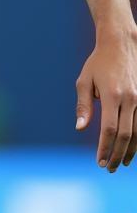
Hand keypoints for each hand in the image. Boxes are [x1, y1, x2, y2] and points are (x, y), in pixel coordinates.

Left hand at [75, 28, 136, 171]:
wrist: (122, 45)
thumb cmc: (98, 63)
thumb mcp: (84, 81)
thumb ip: (84, 106)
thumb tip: (80, 129)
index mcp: (113, 96)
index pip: (109, 129)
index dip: (105, 148)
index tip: (99, 162)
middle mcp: (130, 100)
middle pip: (125, 135)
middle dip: (117, 154)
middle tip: (108, 168)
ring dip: (130, 151)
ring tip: (121, 163)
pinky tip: (132, 150)